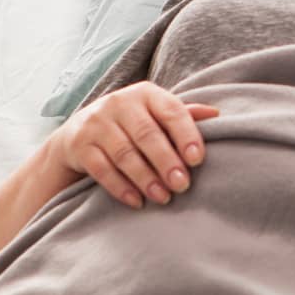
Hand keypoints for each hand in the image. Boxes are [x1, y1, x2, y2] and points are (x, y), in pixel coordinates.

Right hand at [49, 83, 219, 207]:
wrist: (78, 132)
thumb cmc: (130, 124)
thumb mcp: (154, 114)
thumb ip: (182, 115)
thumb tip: (216, 115)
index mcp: (145, 93)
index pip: (171, 111)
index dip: (186, 135)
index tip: (198, 160)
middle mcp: (119, 103)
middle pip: (147, 134)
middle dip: (167, 162)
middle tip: (182, 186)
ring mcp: (96, 123)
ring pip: (124, 153)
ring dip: (146, 178)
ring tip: (163, 197)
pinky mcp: (79, 144)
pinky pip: (101, 168)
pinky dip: (120, 187)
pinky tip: (137, 201)